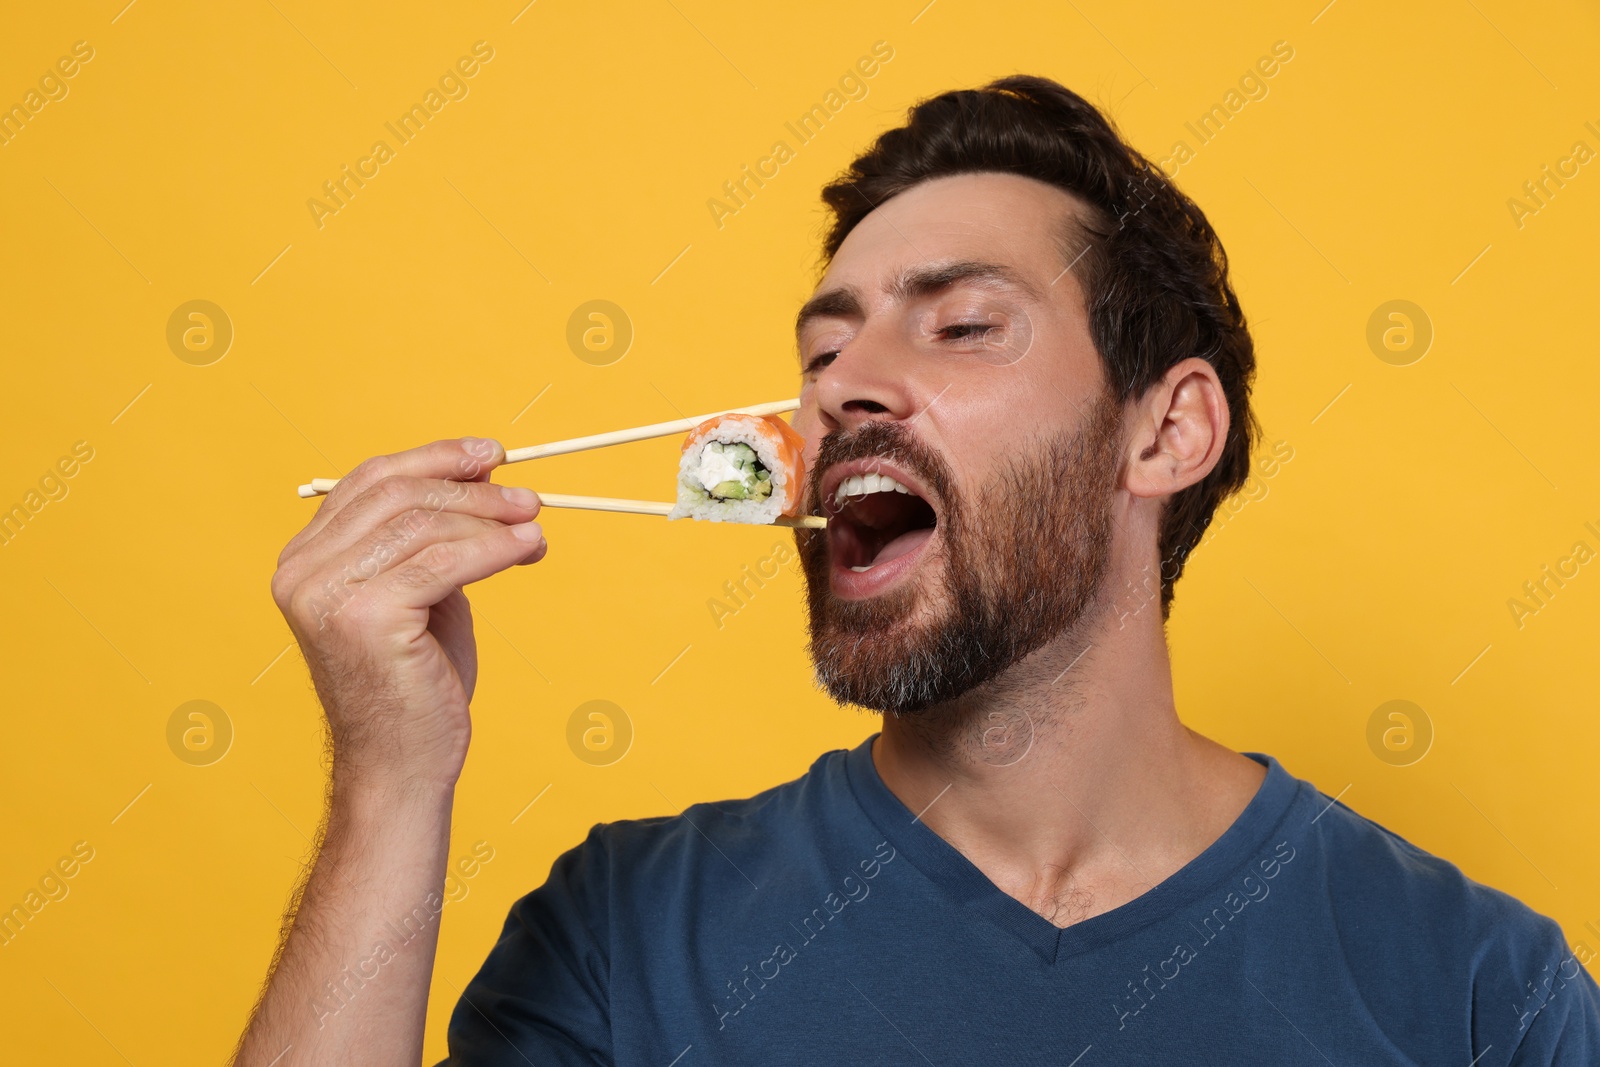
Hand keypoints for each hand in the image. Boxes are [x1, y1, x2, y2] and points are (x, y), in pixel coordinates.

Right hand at [271, 437, 544, 788]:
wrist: (401, 765)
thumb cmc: (416, 685)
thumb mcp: (421, 595)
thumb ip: (435, 541)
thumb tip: (489, 481)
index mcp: (304, 559)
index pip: (370, 481)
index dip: (434, 459)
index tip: (490, 454)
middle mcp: (302, 571)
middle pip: (398, 495)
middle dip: (471, 488)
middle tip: (529, 497)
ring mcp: (326, 593)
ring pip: (424, 525)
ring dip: (491, 518)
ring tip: (535, 525)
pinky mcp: (364, 617)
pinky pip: (444, 562)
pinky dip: (494, 548)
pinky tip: (528, 548)